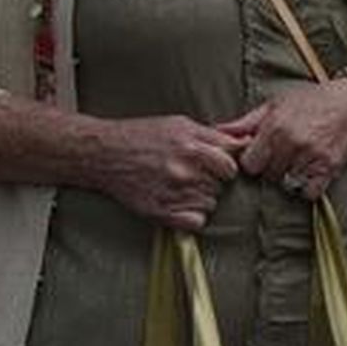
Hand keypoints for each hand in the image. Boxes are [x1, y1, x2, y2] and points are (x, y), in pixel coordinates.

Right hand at [93, 116, 244, 230]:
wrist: (102, 153)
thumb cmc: (141, 136)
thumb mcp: (179, 125)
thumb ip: (214, 136)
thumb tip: (244, 142)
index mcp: (190, 147)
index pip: (231, 166)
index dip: (225, 166)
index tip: (215, 165)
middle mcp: (184, 171)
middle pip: (221, 186)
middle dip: (212, 181)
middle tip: (192, 174)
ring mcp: (173, 193)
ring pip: (210, 204)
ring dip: (200, 197)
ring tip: (179, 185)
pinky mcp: (162, 212)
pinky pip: (197, 221)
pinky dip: (192, 215)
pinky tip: (178, 202)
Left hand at [222, 80, 346, 201]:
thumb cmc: (312, 101)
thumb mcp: (275, 105)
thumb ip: (246, 123)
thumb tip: (218, 131)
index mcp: (275, 127)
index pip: (250, 163)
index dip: (253, 161)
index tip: (260, 156)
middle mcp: (292, 144)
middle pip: (268, 175)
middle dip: (271, 168)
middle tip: (280, 157)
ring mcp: (312, 158)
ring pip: (287, 184)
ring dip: (288, 177)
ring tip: (296, 162)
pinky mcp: (329, 168)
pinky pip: (309, 192)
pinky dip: (306, 188)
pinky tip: (308, 174)